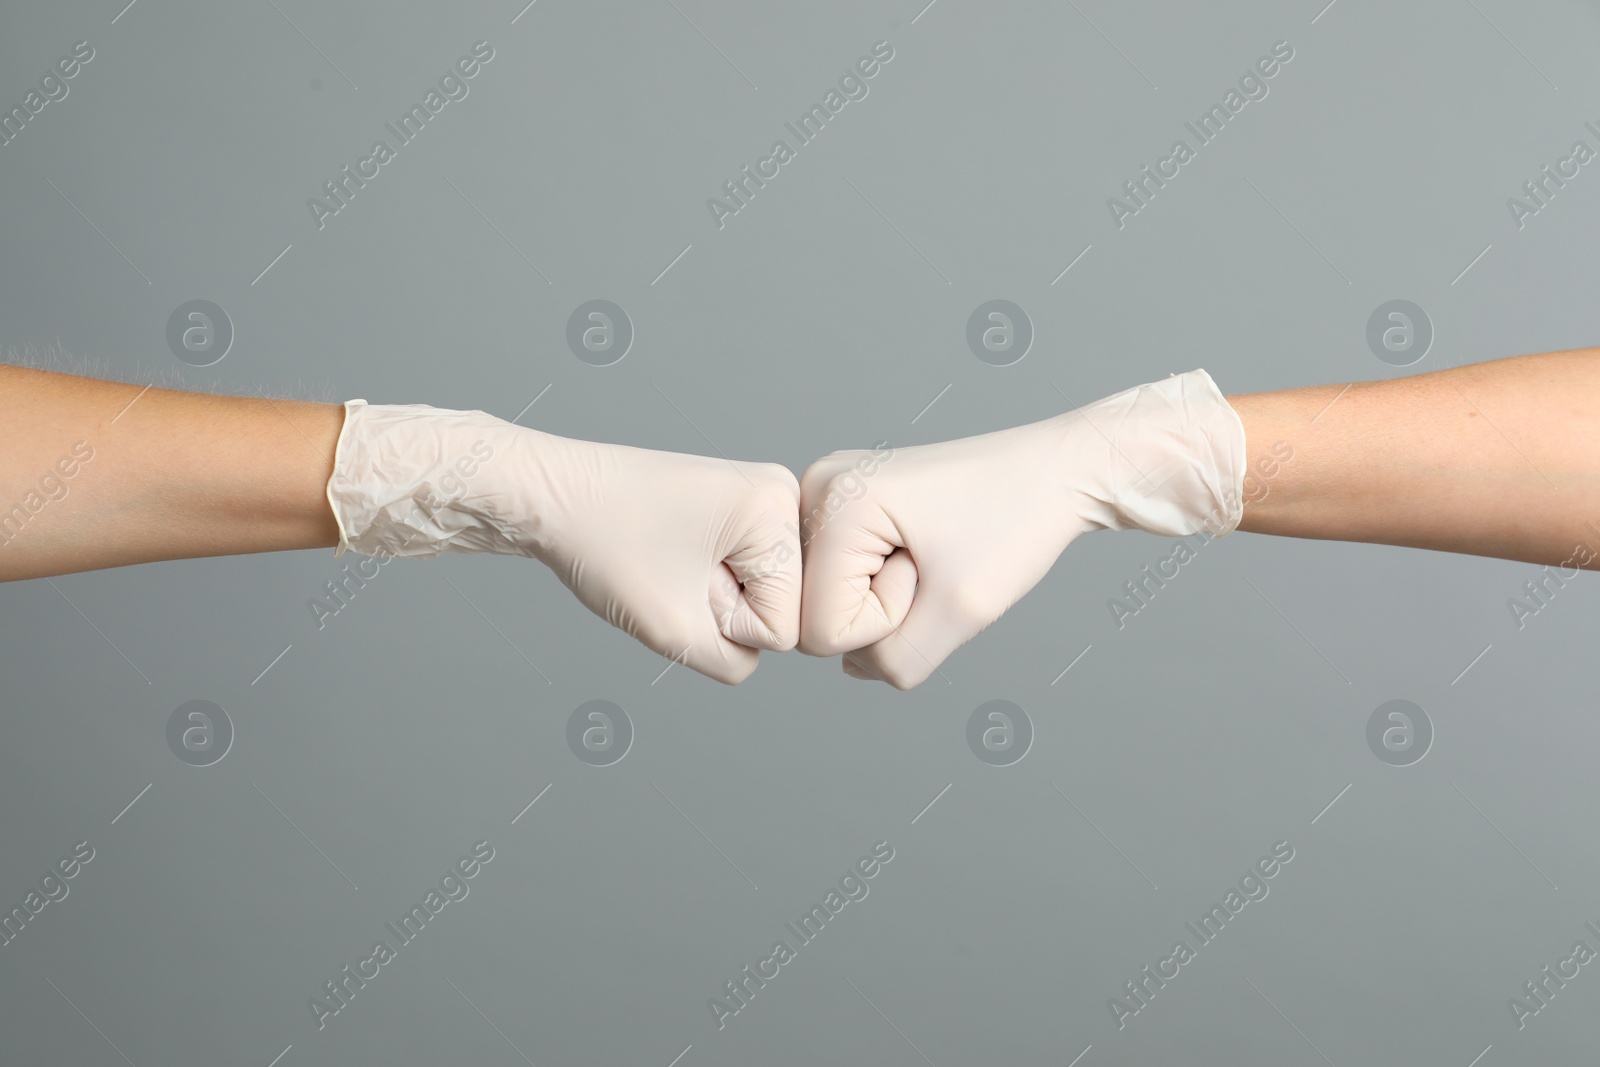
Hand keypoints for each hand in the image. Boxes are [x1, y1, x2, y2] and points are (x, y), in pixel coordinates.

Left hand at [326, 402, 800, 683]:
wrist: (547, 495)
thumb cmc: (602, 544)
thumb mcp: (675, 630)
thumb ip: (737, 661)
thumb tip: (765, 646)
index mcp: (778, 507)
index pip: (786, 626)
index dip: (726, 623)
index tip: (681, 580)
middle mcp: (781, 494)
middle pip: (779, 607)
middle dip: (722, 609)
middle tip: (672, 572)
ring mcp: (759, 499)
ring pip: (757, 595)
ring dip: (711, 598)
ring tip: (668, 562)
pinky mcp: (736, 509)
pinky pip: (738, 577)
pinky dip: (702, 582)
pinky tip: (670, 556)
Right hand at [797, 370, 1244, 687]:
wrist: (1053, 472)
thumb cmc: (1017, 522)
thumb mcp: (961, 612)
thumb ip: (894, 661)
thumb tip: (852, 666)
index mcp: (835, 499)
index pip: (821, 628)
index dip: (887, 622)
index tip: (931, 571)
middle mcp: (816, 488)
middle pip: (818, 614)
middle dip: (883, 612)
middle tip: (933, 562)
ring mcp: (827, 495)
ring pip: (833, 602)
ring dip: (888, 599)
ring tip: (930, 553)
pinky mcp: (845, 507)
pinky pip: (847, 582)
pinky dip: (887, 584)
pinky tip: (919, 551)